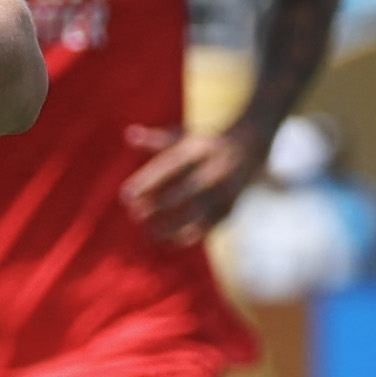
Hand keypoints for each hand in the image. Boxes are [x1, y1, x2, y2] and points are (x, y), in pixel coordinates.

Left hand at [119, 124, 260, 244]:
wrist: (249, 147)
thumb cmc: (203, 144)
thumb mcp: (181, 136)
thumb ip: (155, 140)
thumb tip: (129, 135)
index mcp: (198, 149)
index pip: (169, 166)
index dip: (147, 182)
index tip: (126, 195)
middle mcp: (214, 168)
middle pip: (185, 190)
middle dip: (159, 205)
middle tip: (135, 216)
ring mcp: (225, 189)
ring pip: (199, 211)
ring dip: (174, 225)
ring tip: (150, 235)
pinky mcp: (231, 205)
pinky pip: (211, 224)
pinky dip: (192, 235)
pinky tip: (171, 241)